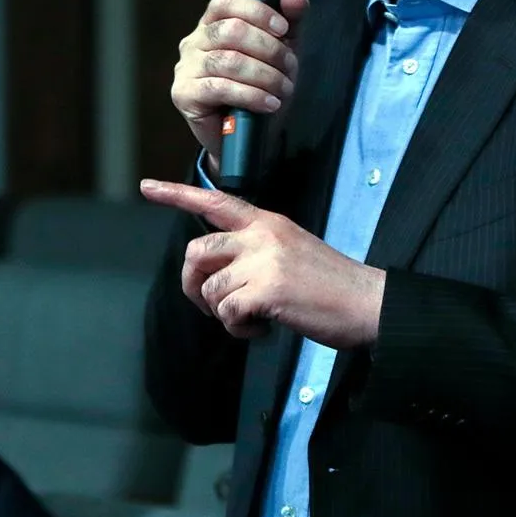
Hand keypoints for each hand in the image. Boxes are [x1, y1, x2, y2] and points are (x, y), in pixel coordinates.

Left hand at [140, 178, 384, 348]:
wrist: (369, 303)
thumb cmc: (331, 285)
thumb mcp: (291, 250)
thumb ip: (254, 251)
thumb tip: (218, 274)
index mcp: (267, 223)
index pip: (216, 201)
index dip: (177, 195)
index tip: (146, 187)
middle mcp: (262, 236)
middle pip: (197, 252)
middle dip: (193, 283)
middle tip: (213, 305)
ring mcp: (264, 262)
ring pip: (210, 289)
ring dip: (224, 314)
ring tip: (253, 319)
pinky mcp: (268, 290)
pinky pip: (227, 313)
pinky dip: (238, 328)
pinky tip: (262, 328)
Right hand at [172, 0, 310, 168]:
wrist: (242, 137)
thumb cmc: (258, 89)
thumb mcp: (279, 54)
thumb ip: (289, 24)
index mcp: (212, 24)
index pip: (225, 1)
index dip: (256, 11)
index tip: (283, 29)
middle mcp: (193, 42)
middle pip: (230, 30)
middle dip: (268, 49)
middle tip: (290, 68)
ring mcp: (185, 68)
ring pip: (228, 61)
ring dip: (264, 75)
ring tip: (283, 89)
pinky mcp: (184, 94)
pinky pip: (219, 88)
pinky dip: (251, 95)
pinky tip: (269, 104)